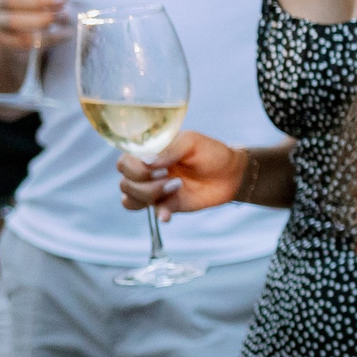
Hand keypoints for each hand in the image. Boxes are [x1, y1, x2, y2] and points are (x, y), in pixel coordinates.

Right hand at [0, 0, 69, 59]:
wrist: (15, 38)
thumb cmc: (37, 9)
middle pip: (9, 0)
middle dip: (37, 1)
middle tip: (62, 2)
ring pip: (13, 22)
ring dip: (41, 21)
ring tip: (63, 18)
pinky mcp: (5, 41)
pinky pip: (23, 41)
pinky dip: (48, 38)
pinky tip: (65, 34)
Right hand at [118, 130, 245, 218]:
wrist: (232, 173)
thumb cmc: (211, 152)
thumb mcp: (192, 142)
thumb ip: (169, 149)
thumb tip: (146, 162)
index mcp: (149, 154)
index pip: (124, 163)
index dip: (135, 168)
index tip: (159, 168)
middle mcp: (147, 173)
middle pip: (125, 183)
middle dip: (145, 183)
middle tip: (170, 177)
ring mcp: (155, 190)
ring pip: (130, 200)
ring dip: (150, 196)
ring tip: (177, 187)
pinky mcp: (168, 205)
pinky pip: (152, 213)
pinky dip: (159, 214)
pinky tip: (167, 215)